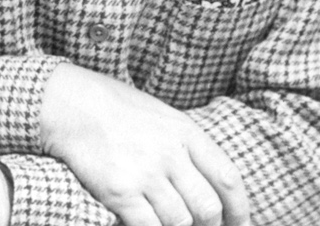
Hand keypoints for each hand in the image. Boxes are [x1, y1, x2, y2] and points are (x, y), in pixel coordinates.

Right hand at [40, 62, 248, 225]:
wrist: (77, 106)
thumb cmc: (123, 113)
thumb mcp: (167, 119)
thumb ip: (190, 149)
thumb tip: (213, 184)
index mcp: (189, 134)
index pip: (228, 178)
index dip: (240, 209)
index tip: (242, 225)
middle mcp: (172, 154)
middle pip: (208, 207)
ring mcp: (146, 174)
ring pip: (180, 222)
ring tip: (173, 225)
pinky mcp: (120, 192)